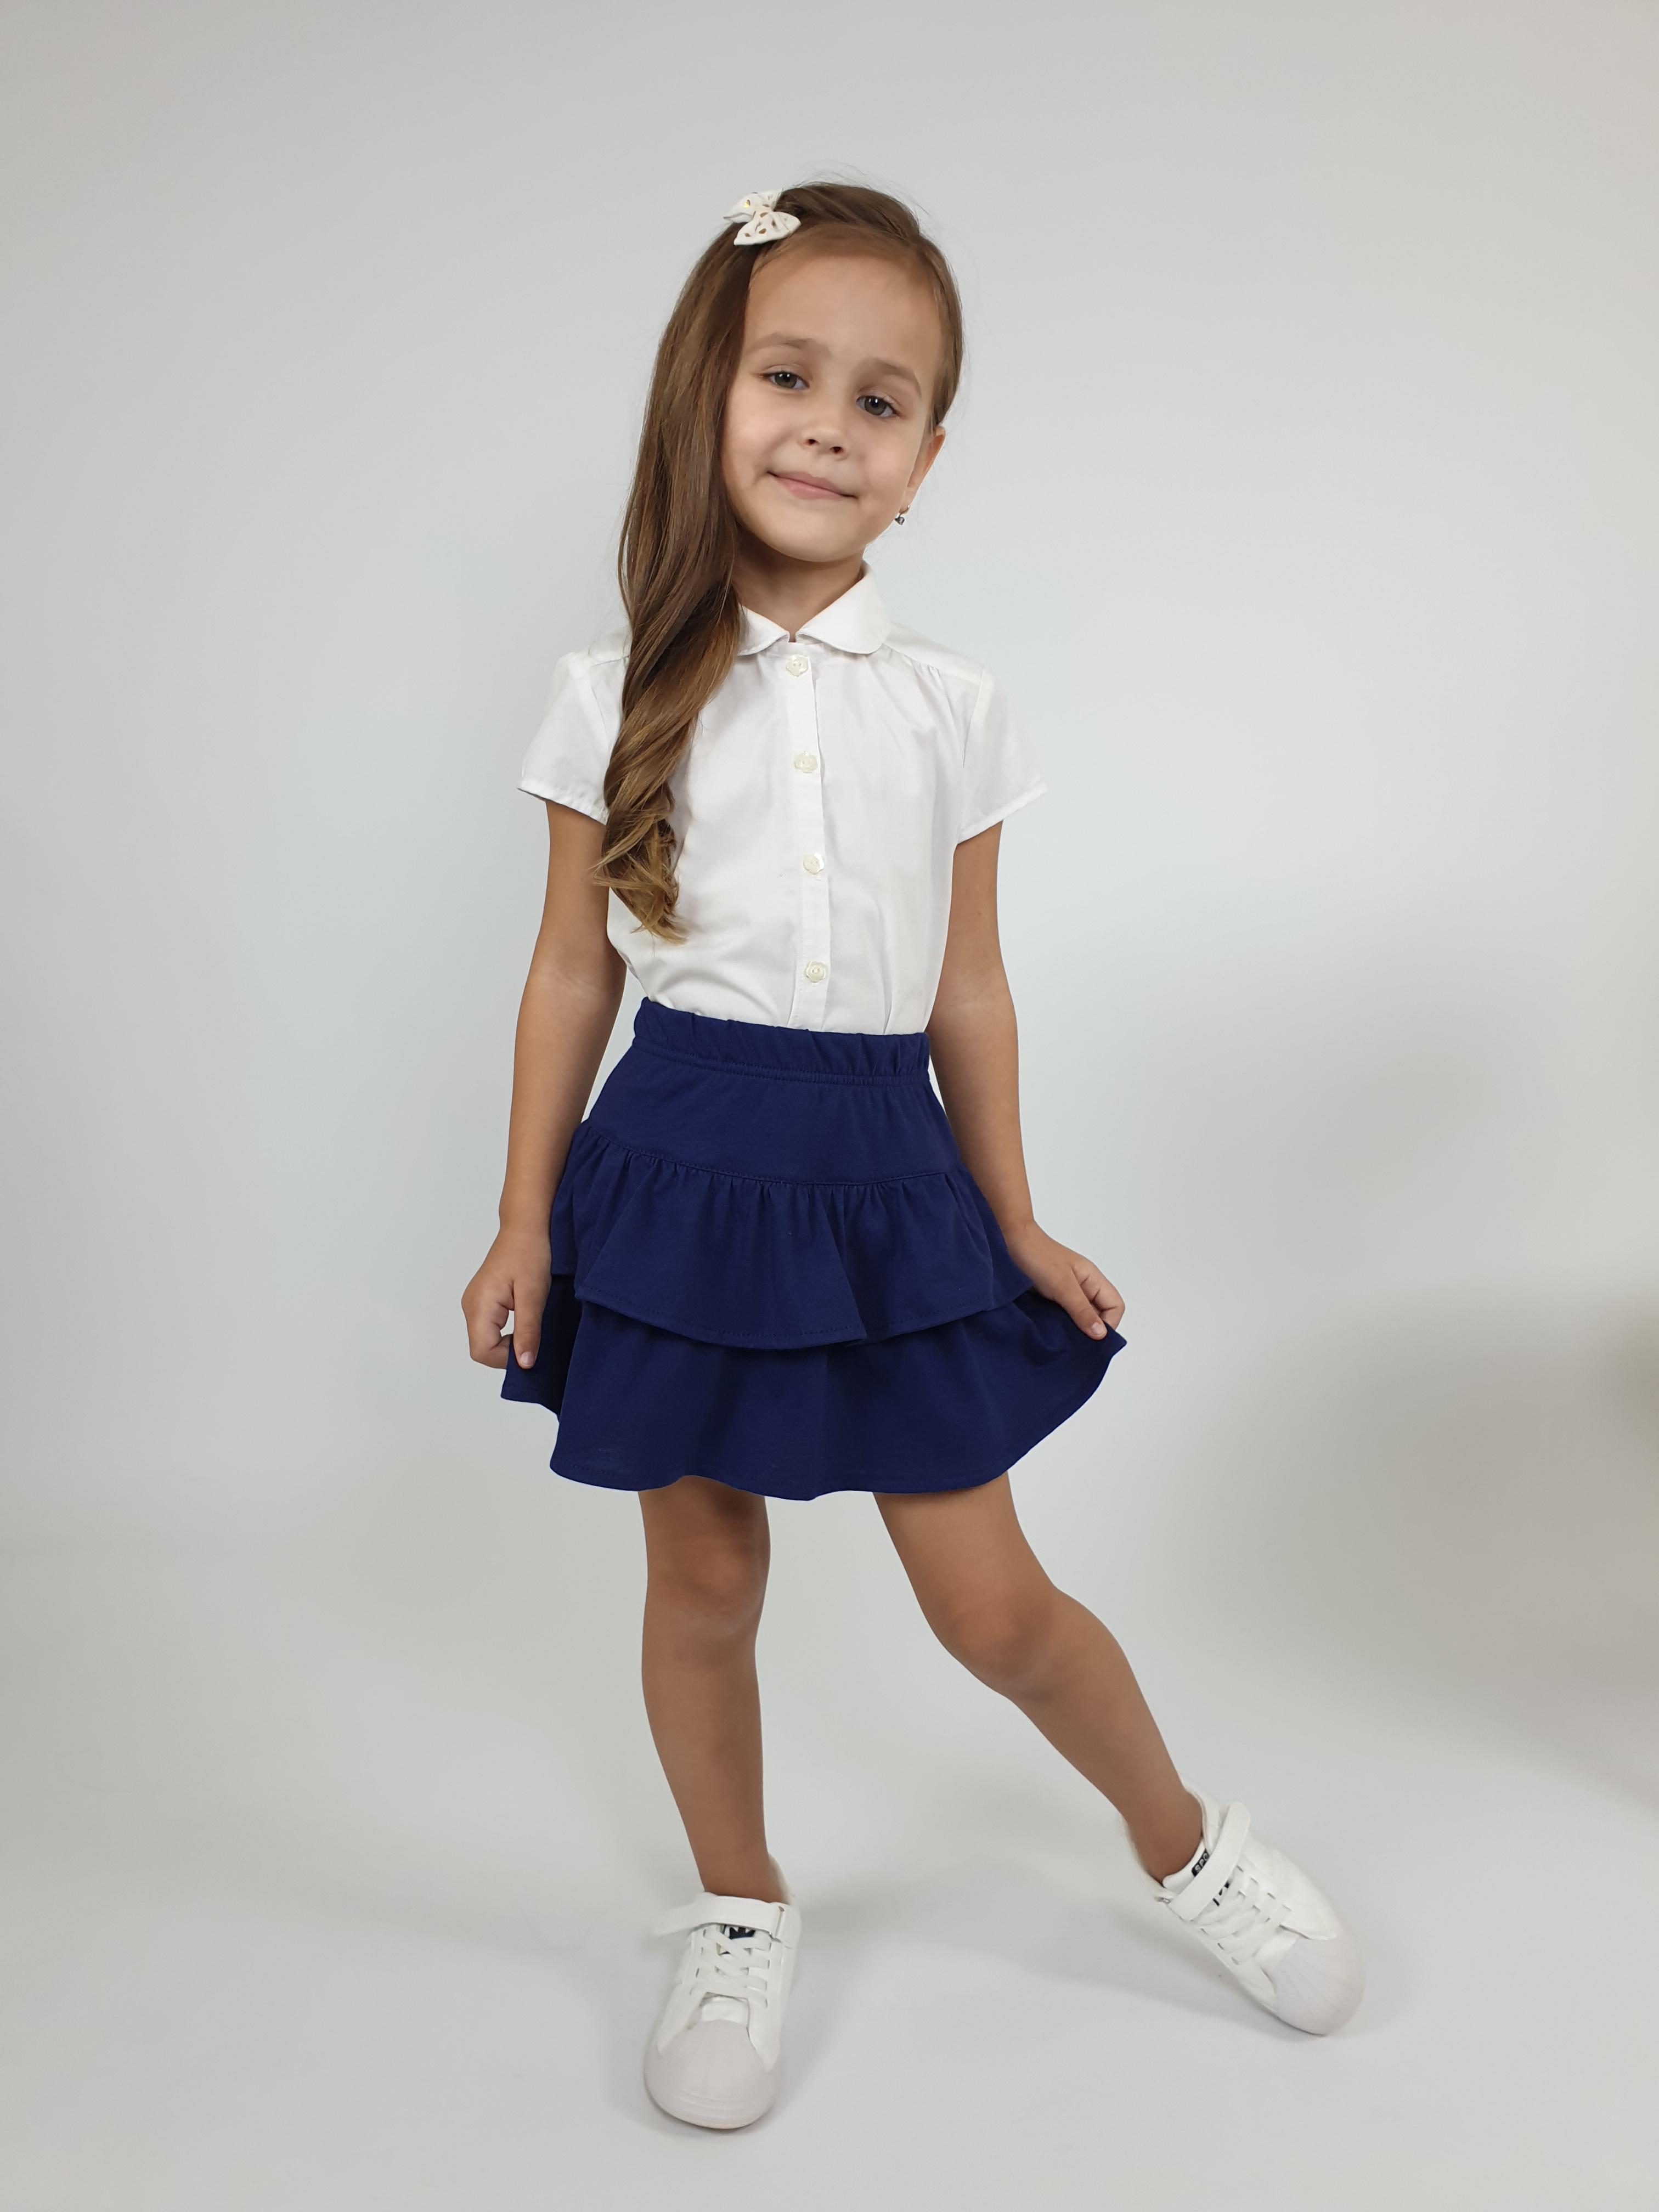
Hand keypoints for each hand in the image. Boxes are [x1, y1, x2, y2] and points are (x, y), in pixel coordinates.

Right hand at [462, 1225, 551, 1369]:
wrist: (525, 1227)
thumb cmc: (529, 1253)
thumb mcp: (534, 1294)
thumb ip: (528, 1331)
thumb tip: (524, 1364)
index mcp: (479, 1305)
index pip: (482, 1352)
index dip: (507, 1357)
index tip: (530, 1343)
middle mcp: (470, 1306)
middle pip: (482, 1348)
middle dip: (508, 1351)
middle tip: (532, 1333)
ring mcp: (474, 1303)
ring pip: (486, 1339)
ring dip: (508, 1340)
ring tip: (529, 1321)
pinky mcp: (482, 1300)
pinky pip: (489, 1328)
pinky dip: (506, 1331)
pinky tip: (522, 1316)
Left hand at [1001, 1221, 1124, 1340]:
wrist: (1007, 1241)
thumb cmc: (1037, 1256)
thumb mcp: (1062, 1285)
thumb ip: (1082, 1310)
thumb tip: (1101, 1334)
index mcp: (1093, 1279)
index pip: (1115, 1306)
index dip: (1108, 1324)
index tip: (1092, 1338)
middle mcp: (1083, 1286)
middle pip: (1099, 1314)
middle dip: (1090, 1331)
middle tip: (1075, 1344)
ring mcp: (1066, 1292)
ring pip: (1079, 1317)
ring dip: (1073, 1330)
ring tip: (1061, 1339)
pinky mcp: (1050, 1298)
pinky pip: (1062, 1316)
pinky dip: (1059, 1326)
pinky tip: (1049, 1331)